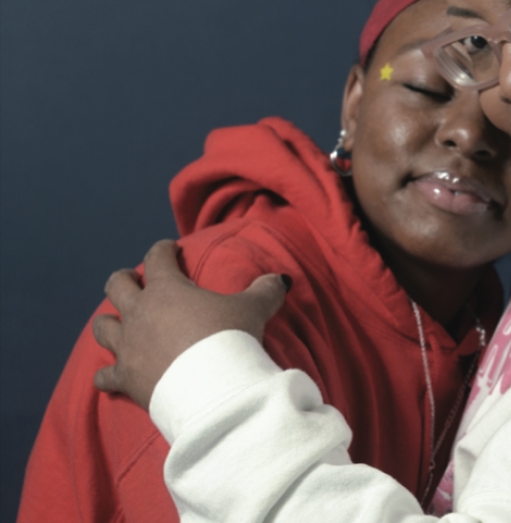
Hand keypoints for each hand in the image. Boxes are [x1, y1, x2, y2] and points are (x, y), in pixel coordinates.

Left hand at [92, 239, 289, 408]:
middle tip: (136, 281)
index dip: (163, 250)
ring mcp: (128, 346)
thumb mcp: (254, 309)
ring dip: (110, 322)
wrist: (212, 388)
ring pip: (104, 327)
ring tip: (118, 322)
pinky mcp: (125, 378)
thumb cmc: (230, 339)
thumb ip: (265, 290)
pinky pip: (104, 376)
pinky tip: (111, 375)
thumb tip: (281, 279)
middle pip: (117, 286)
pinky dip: (107, 375)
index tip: (170, 249)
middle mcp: (140, 313)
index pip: (158, 258)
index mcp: (167, 289)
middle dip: (125, 280)